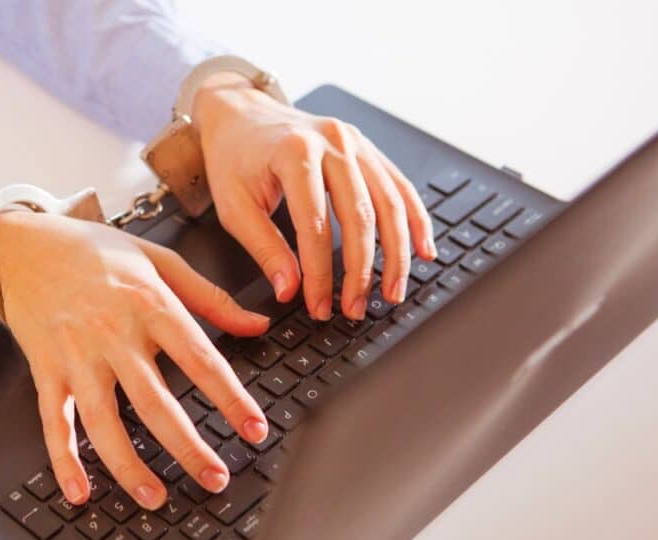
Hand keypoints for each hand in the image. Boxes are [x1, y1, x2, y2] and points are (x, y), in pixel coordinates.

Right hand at [0, 212, 270, 509]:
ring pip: (103, 420)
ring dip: (129, 465)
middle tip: (216, 478)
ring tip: (156, 498)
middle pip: (155, 401)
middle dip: (187, 447)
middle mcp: (113, 333)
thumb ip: (210, 297)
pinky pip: (54, 420)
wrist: (22, 243)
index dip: (231, 398)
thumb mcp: (159, 260)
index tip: (255, 429)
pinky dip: (64, 459)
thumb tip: (258, 323)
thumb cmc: (93, 250)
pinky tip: (80, 490)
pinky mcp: (45, 369)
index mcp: (149, 303)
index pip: (199, 358)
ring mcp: (76, 355)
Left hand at [193, 73, 437, 320]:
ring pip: (390, 203)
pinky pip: (400, 186)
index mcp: (294, 153)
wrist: (240, 112)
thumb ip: (264, 249)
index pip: (316, 226)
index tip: (320, 306)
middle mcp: (332, 142)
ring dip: (397, 253)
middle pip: (360, 216)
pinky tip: (423, 250)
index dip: (321, 273)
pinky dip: (415, 221)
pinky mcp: (367, 147)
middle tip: (356, 308)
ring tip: (393, 292)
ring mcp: (355, 141)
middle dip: (362, 271)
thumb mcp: (234, 206)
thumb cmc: (234, 157)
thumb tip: (290, 290)